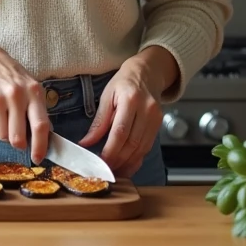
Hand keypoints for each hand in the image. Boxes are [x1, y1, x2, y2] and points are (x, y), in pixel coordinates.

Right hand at [0, 42, 51, 164]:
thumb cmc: (12, 77)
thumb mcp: (31, 87)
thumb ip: (38, 110)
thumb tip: (45, 138)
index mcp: (33, 92)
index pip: (40, 125)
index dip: (40, 145)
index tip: (39, 158)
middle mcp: (17, 96)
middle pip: (18, 137)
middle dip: (18, 144)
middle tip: (18, 139)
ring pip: (3, 136)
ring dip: (4, 133)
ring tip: (5, 116)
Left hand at [78, 55, 168, 177]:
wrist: (147, 72)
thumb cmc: (124, 82)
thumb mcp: (107, 96)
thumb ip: (98, 122)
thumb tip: (86, 143)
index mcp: (131, 99)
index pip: (120, 132)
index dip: (110, 151)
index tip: (100, 163)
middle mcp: (147, 109)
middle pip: (132, 143)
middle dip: (117, 161)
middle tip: (104, 171)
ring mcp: (156, 118)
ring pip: (141, 148)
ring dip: (127, 163)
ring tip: (114, 172)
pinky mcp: (159, 124)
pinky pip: (147, 147)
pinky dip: (137, 159)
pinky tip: (127, 165)